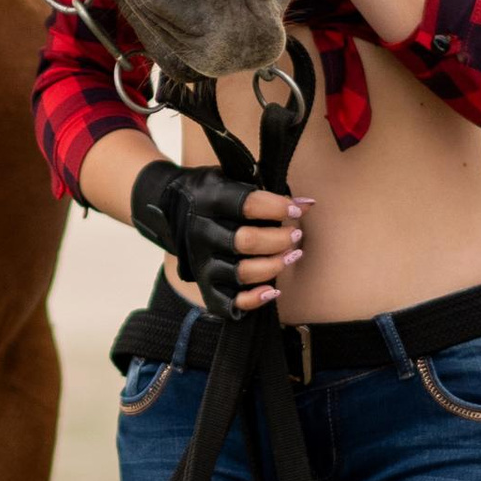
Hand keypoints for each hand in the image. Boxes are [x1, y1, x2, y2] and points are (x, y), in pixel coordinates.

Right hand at [128, 159, 303, 319]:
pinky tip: (272, 290)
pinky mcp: (205, 286)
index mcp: (209, 200)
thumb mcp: (233, 178)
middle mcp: (202, 232)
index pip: (249, 205)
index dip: (279, 208)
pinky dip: (254, 299)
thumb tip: (307, 206)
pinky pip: (230, 303)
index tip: (297, 211)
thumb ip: (266, 190)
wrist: (173, 207)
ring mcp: (202, 262)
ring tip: (292, 255)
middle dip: (280, 239)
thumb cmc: (215, 193)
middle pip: (247, 241)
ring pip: (243, 272)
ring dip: (275, 266)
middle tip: (296, 235)